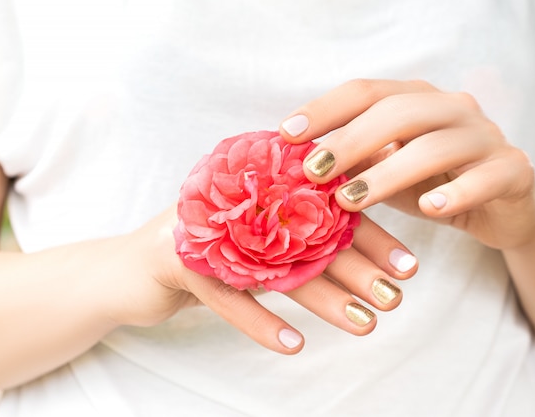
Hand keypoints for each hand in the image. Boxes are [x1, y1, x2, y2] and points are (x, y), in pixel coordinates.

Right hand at [109, 203, 416, 354]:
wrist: (127, 269)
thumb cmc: (204, 253)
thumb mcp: (252, 241)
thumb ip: (297, 235)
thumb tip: (362, 243)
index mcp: (257, 188)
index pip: (326, 208)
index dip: (369, 236)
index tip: (408, 266)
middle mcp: (234, 200)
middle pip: (308, 236)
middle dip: (357, 269)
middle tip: (396, 295)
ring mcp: (204, 228)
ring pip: (275, 267)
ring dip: (325, 300)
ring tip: (365, 325)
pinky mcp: (177, 260)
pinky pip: (227, 298)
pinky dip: (260, 322)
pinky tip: (294, 345)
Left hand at [280, 79, 534, 249]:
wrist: (504, 206)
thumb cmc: (435, 185)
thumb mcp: (389, 172)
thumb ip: (357, 162)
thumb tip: (300, 162)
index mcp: (418, 100)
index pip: (367, 91)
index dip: (326, 109)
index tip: (286, 133)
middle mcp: (453, 108)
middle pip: (399, 111)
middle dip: (351, 140)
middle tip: (313, 170)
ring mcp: (486, 137)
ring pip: (437, 146)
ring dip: (390, 173)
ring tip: (351, 200)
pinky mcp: (514, 170)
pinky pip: (486, 177)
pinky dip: (457, 193)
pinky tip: (431, 209)